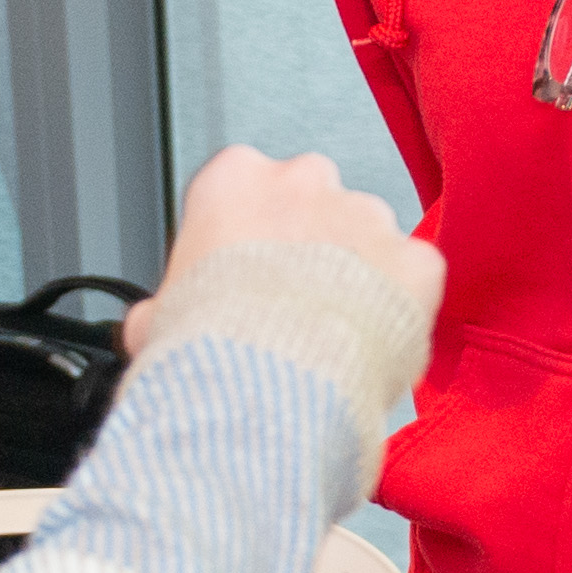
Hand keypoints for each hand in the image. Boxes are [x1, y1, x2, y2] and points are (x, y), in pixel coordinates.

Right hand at [121, 150, 434, 359]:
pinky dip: (402, 309)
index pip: (247, 188)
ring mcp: (367, 215)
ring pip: (369, 239)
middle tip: (292, 308)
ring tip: (332, 339)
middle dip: (310, 249)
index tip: (245, 277)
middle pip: (315, 204)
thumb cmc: (210, 354)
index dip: (248, 239)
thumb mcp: (158, 320)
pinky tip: (372, 345)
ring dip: (358, 278)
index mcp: (235, 178)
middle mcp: (306, 181)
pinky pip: (415, 278)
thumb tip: (155, 323)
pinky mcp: (416, 259)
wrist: (266, 393)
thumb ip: (167, 302)